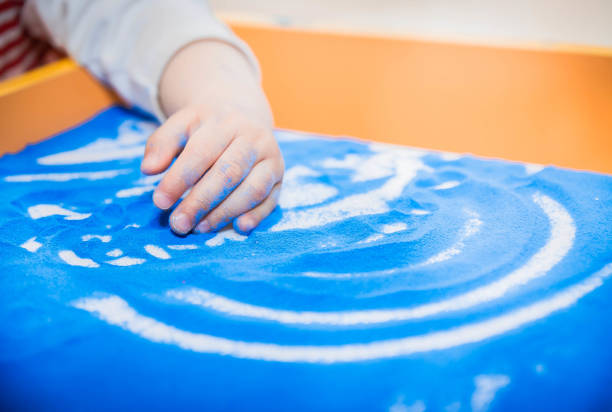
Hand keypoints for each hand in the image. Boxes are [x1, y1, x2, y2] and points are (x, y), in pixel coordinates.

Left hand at [140, 41, 283, 234]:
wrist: (244, 114)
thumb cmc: (206, 127)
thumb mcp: (182, 124)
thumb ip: (161, 143)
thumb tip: (149, 169)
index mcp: (225, 122)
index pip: (201, 152)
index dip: (179, 179)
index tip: (160, 202)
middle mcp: (253, 137)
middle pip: (228, 173)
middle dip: (201, 202)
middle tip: (178, 224)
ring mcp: (271, 157)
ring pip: (252, 189)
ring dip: (225, 213)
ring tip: (200, 228)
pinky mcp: (280, 176)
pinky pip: (271, 199)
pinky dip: (257, 216)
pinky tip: (238, 228)